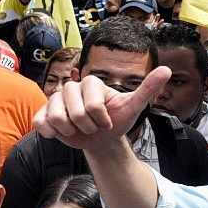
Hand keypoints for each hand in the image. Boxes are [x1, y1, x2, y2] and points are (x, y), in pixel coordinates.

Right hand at [35, 69, 170, 150]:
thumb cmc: (117, 120)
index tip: (107, 120)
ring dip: (71, 132)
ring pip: (56, 119)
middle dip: (88, 128)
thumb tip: (166, 69)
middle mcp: (71, 87)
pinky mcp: (42, 113)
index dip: (101, 119)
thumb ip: (148, 88)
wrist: (102, 138)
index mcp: (91, 83)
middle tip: (93, 126)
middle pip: (74, 113)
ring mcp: (54, 100)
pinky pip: (40, 124)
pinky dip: (52, 133)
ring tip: (79, 129)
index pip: (93, 106)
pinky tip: (61, 132)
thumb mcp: (133, 106)